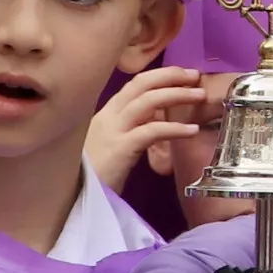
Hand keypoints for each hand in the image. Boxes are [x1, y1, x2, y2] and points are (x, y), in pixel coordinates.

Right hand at [90, 65, 211, 190]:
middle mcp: (108, 116)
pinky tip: (192, 130)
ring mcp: (113, 131)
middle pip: (141, 84)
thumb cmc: (91, 177)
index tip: (182, 75)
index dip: (159, 76)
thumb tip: (154, 122)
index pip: (134, 85)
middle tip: (195, 75)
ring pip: (148, 101)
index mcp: (105, 114)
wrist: (72, 198)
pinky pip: (152, 131)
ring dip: (177, 94)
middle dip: (170, 75)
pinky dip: (175, 128)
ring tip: (200, 95)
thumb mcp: (109, 147)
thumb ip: (128, 132)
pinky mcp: (120, 149)